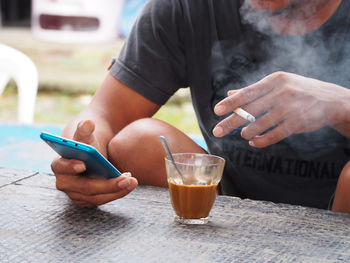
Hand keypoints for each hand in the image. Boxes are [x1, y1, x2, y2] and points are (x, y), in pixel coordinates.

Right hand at [51, 120, 137, 206]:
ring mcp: (76, 194)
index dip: (70, 167)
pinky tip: (130, 184)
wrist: (91, 154)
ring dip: (117, 190)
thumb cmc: (86, 142)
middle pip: (85, 187)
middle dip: (106, 184)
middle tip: (125, 178)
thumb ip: (85, 129)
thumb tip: (87, 123)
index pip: (61, 167)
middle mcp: (65, 183)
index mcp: (59, 164)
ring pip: (97, 197)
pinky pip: (104, 199)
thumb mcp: (86, 134)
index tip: (83, 164)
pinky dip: (118, 193)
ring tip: (133, 181)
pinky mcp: (88, 200)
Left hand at [212, 71, 349, 147]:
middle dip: (230, 122)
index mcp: (274, 80)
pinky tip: (254, 142)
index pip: (247, 92)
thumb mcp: (278, 84)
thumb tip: (230, 93)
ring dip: (247, 133)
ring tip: (244, 135)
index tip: (216, 110)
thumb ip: (254, 90)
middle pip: (250, 110)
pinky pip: (273, 135)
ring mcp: (290, 108)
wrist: (332, 100)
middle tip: (217, 131)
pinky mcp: (298, 123)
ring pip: (260, 124)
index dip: (231, 103)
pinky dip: (261, 141)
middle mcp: (281, 92)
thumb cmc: (299, 91)